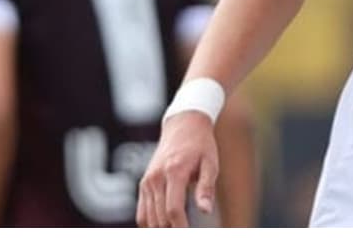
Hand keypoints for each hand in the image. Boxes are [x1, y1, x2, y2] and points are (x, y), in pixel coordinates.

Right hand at [136, 111, 218, 226]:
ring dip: (163, 229)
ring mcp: (147, 182)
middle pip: (160, 218)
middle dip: (174, 230)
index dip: (181, 228)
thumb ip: (206, 188)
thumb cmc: (200, 145)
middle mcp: (155, 178)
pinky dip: (152, 223)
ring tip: (180, 228)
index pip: (173, 209)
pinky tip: (167, 225)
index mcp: (174, 171)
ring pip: (149, 219)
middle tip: (188, 231)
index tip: (190, 234)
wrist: (183, 125)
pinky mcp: (143, 184)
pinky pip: (142, 214)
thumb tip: (206, 211)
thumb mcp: (211, 163)